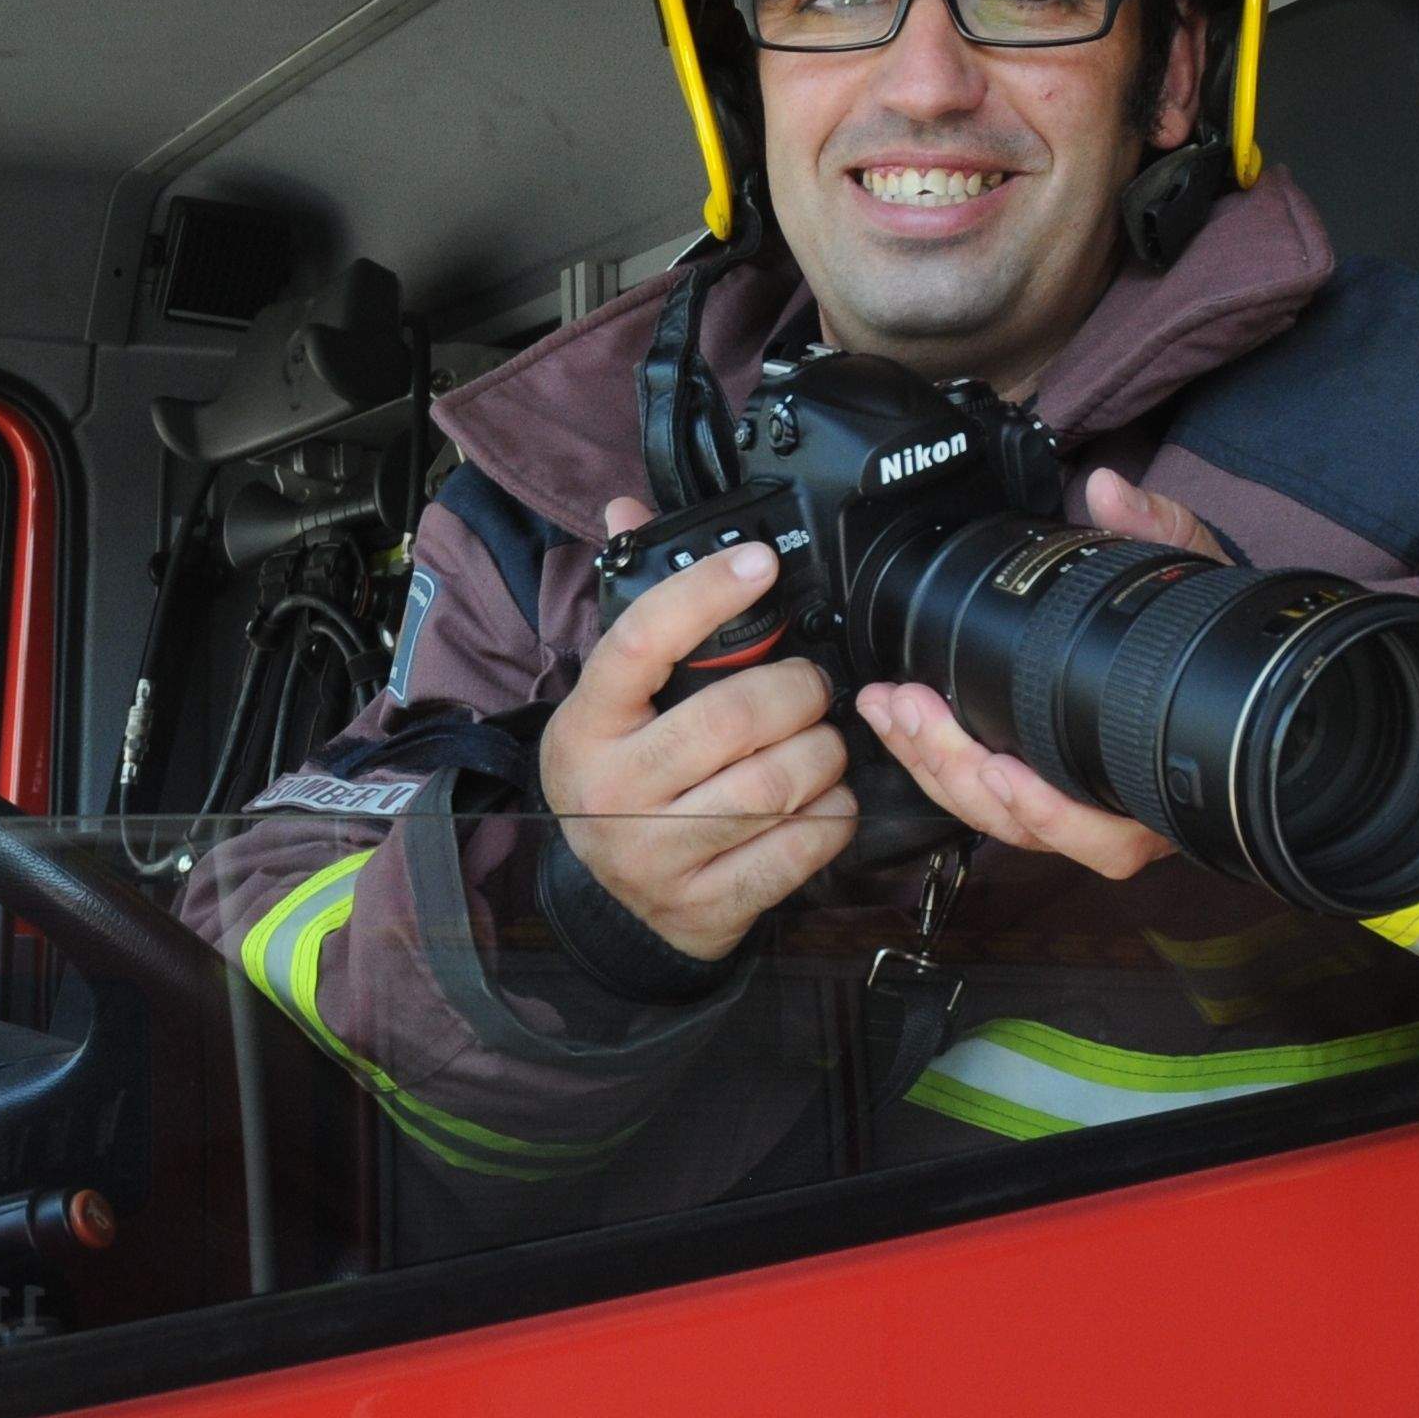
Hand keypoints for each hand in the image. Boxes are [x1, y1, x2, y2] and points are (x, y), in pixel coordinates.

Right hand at [539, 497, 859, 960]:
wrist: (613, 907)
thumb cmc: (623, 780)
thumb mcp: (610, 704)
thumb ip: (633, 609)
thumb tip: (627, 510)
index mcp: (585, 726)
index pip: (640, 642)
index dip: (705, 594)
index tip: (760, 563)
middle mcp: (611, 791)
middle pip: (733, 718)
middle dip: (797, 690)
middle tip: (810, 686)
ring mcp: (656, 854)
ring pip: (778, 784)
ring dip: (823, 752)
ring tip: (821, 741)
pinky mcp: (708, 903)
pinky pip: (802, 846)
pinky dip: (833, 815)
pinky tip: (823, 799)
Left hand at [854, 469, 1223, 881]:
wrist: (1230, 652)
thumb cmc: (1218, 631)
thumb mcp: (1198, 576)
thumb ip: (1158, 527)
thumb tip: (1108, 489)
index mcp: (1168, 781)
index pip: (1115, 836)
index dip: (1052, 814)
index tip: (1000, 770)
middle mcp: (1125, 809)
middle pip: (1031, 831)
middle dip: (958, 773)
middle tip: (914, 712)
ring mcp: (1079, 805)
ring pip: (997, 821)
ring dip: (934, 767)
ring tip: (892, 708)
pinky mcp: (1040, 787)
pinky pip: (985, 799)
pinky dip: (937, 764)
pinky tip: (901, 722)